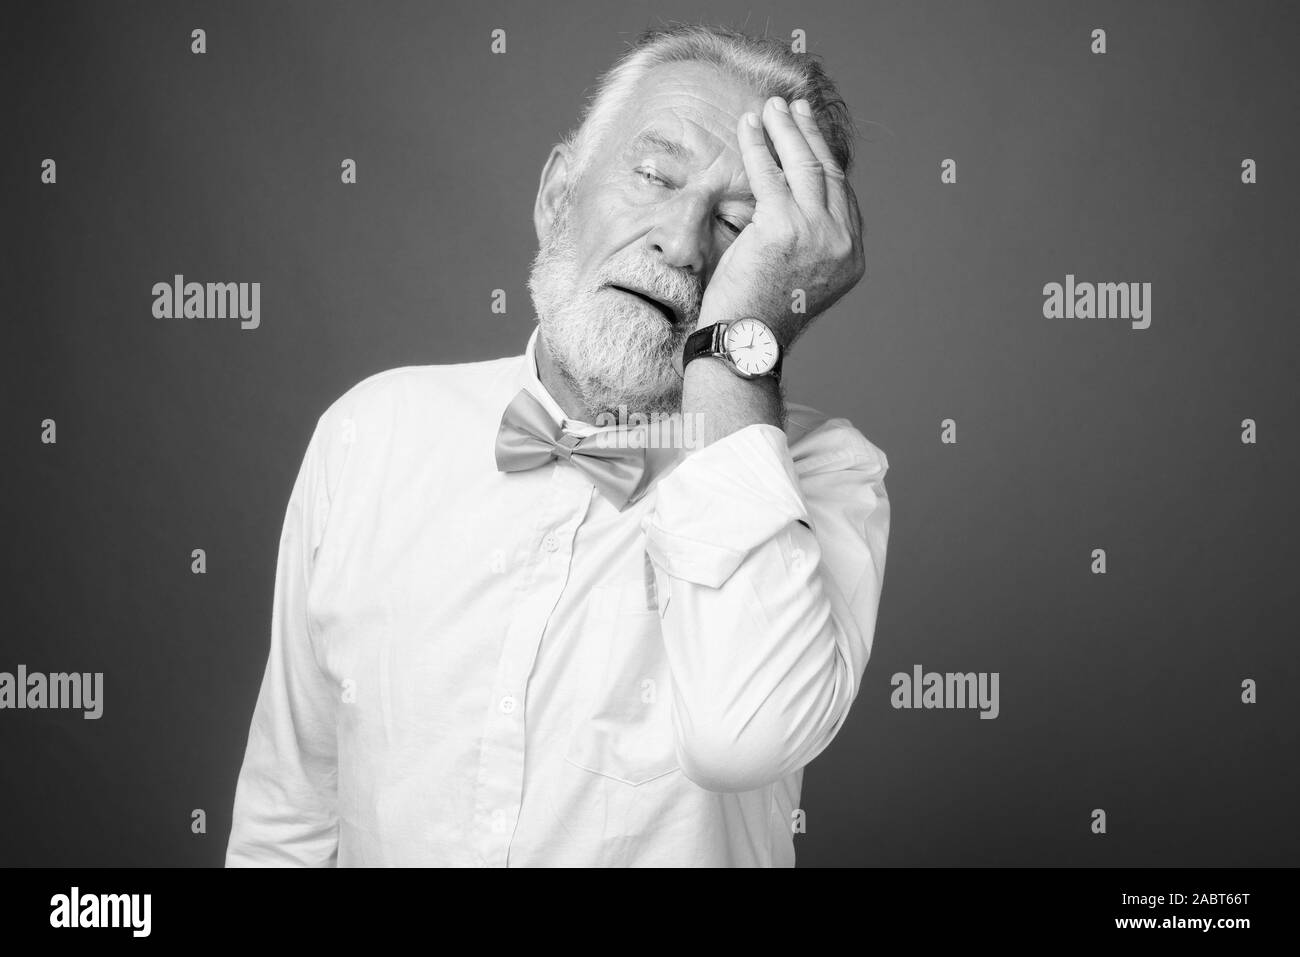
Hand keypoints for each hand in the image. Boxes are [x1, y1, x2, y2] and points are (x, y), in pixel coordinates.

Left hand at [697, 96, 864, 348]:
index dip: (825, 159)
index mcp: (851, 256)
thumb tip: (797, 207)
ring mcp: (816, 233)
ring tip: (771, 107)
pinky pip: (770, 173)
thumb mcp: (801, 276)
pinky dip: (758, 144)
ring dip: (785, 129)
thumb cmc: (761, 315)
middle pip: (827, 173)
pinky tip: (749, 126)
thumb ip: (810, 243)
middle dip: (808, 134)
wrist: (744, 341)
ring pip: (803, 165)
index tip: (810, 134)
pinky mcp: (783, 226)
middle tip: (793, 108)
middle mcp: (841, 242)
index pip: (841, 195)